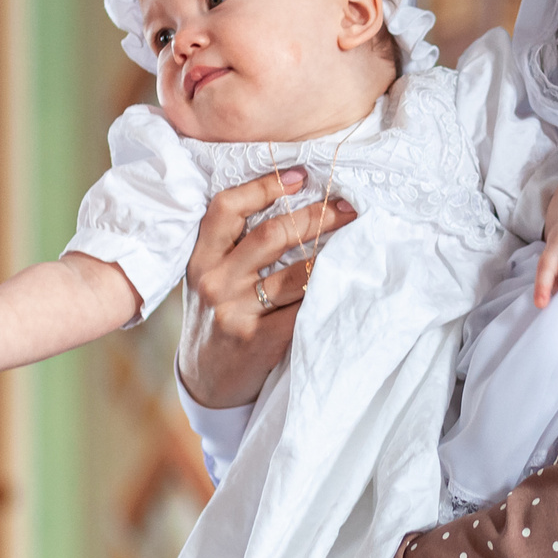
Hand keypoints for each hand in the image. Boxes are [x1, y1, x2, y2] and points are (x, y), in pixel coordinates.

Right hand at [174, 167, 356, 408]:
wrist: (205, 381)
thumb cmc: (216, 320)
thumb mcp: (208, 280)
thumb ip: (233, 248)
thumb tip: (291, 202)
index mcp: (200, 259)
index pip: (226, 208)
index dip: (264, 186)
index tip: (300, 175)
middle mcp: (214, 281)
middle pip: (272, 234)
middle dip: (316, 216)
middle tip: (347, 206)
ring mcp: (234, 312)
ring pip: (295, 273)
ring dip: (331, 255)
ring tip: (357, 240)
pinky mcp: (257, 340)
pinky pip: (302, 310)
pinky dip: (327, 295)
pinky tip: (346, 284)